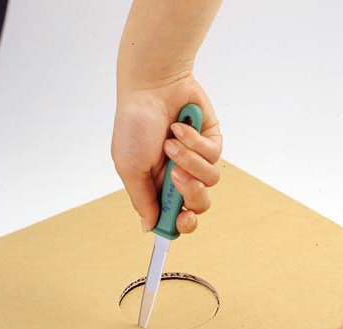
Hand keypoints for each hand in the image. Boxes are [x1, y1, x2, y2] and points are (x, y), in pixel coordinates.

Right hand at [112, 76, 221, 233]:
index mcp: (157, 187)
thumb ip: (141, 200)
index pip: (176, 216)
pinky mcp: (210, 142)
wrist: (151, 87)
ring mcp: (196, 159)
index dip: (182, 223)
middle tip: (176, 176)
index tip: (182, 219)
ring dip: (189, 160)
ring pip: (210, 180)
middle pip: (199, 204)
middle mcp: (179, 176)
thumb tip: (148, 228)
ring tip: (171, 142)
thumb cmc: (134, 125)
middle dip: (190, 192)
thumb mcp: (129, 168)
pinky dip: (195, 141)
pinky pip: (214, 154)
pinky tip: (180, 126)